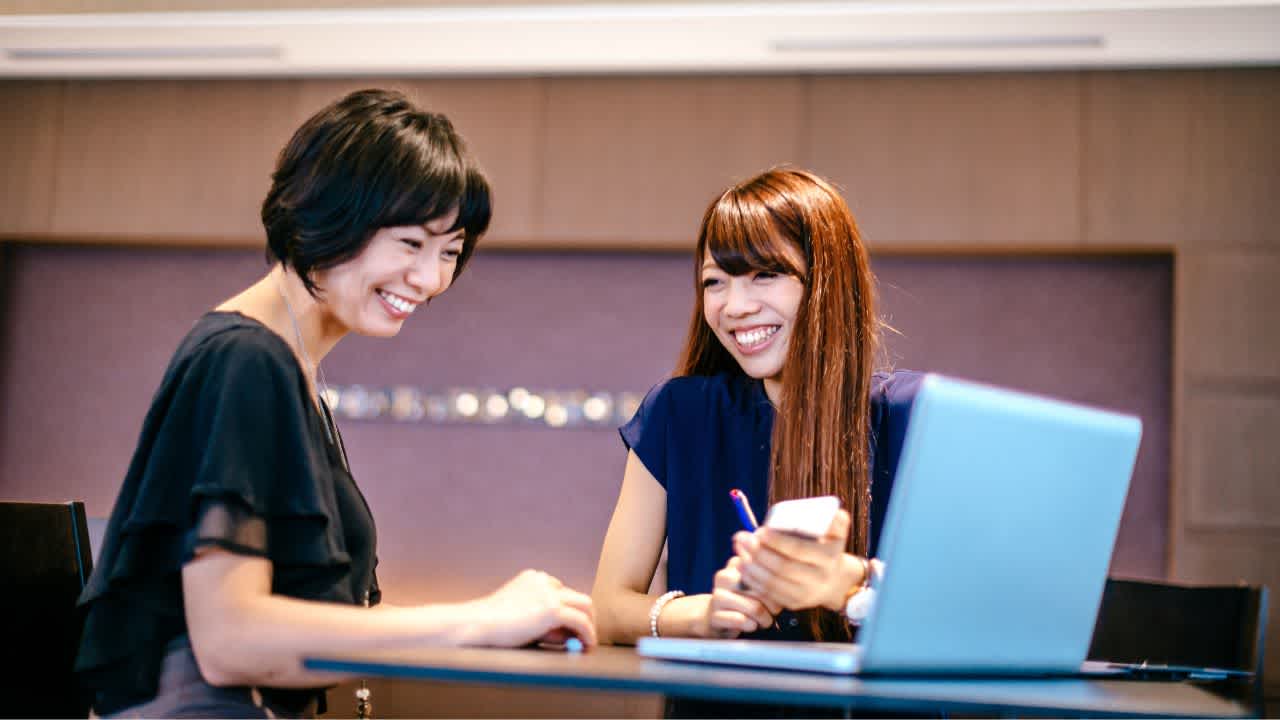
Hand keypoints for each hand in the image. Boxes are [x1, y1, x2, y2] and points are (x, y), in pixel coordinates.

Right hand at [473, 569, 597, 648]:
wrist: (477, 624)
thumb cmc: (492, 625)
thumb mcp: (521, 615)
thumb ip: (543, 620)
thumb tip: (570, 635)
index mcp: (533, 578)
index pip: (560, 592)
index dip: (567, 611)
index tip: (569, 629)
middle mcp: (544, 580)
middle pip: (576, 596)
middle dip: (584, 616)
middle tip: (586, 635)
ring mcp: (549, 593)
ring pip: (584, 605)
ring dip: (590, 624)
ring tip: (588, 642)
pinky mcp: (552, 609)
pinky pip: (580, 621)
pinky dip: (588, 633)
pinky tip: (587, 645)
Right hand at [656, 558, 778, 638]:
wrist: (714, 618)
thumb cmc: (742, 601)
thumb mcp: (754, 584)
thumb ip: (768, 576)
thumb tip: (785, 579)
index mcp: (736, 563)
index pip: (766, 572)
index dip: (778, 588)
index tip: (780, 596)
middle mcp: (724, 577)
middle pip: (763, 590)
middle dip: (774, 606)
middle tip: (774, 612)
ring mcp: (717, 596)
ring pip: (755, 607)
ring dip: (765, 619)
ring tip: (765, 621)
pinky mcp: (714, 616)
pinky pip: (742, 620)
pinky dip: (752, 626)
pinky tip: (751, 626)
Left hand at [733, 509, 859, 611]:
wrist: (835, 581)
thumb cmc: (827, 549)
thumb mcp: (837, 534)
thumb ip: (835, 521)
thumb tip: (830, 512)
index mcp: (827, 558)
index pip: (798, 550)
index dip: (777, 541)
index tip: (760, 531)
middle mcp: (817, 578)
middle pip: (782, 567)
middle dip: (758, 552)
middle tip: (742, 538)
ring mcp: (805, 594)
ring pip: (773, 582)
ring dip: (751, 566)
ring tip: (739, 550)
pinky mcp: (794, 603)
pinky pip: (769, 593)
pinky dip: (752, 580)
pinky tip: (741, 566)